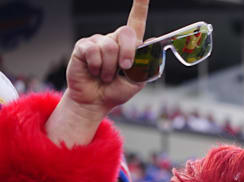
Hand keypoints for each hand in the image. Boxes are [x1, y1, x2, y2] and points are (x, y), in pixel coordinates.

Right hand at [46, 0, 148, 146]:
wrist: (96, 102)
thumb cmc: (116, 90)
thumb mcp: (138, 81)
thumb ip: (146, 63)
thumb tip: (152, 42)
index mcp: (129, 46)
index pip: (136, 21)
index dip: (140, 6)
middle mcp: (113, 40)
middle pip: (126, 32)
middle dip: (129, 52)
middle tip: (125, 67)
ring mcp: (98, 42)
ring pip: (110, 46)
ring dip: (110, 67)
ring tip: (106, 76)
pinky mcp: (83, 47)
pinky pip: (93, 51)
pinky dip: (97, 66)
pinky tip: (94, 71)